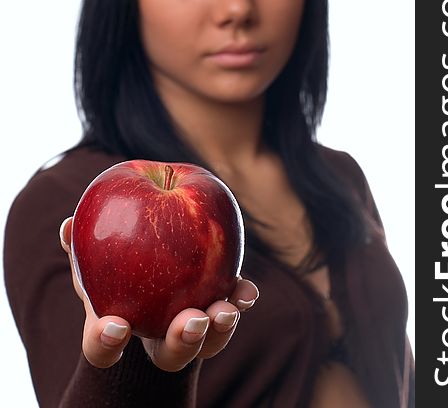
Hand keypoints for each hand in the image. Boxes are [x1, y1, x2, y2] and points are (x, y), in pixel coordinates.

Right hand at [60, 216, 258, 370]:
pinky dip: (240, 300)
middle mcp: (159, 339)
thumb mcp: (94, 256)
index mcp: (120, 328)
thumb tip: (68, 225)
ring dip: (219, 326)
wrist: (150, 276)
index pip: (105, 348)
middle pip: (171, 355)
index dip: (107, 342)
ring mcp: (193, 328)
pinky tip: (246, 291)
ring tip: (226, 308)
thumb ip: (80, 244)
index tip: (116, 326)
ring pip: (208, 341)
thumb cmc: (116, 267)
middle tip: (191, 322)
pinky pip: (232, 309)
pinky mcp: (218, 309)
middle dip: (183, 341)